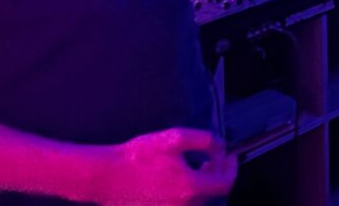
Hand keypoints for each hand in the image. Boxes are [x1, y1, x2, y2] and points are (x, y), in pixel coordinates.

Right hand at [95, 128, 235, 204]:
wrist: (106, 177)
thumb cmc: (138, 157)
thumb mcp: (175, 138)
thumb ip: (204, 140)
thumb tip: (220, 147)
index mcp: (190, 188)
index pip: (225, 184)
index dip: (232, 169)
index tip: (229, 156)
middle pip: (213, 194)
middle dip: (217, 174)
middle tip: (213, 159)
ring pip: (199, 201)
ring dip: (204, 184)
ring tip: (197, 168)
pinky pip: (183, 205)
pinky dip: (188, 194)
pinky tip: (179, 181)